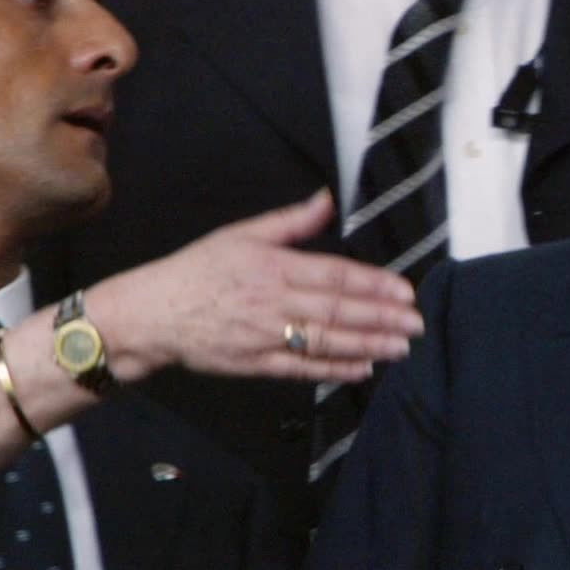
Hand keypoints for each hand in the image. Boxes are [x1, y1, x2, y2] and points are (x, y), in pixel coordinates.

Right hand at [87, 191, 424, 383]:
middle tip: (417, 322)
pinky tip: (364, 369)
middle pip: (338, 311)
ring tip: (401, 346)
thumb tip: (327, 199)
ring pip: (326, 342)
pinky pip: (303, 369)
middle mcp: (273, 302)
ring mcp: (265, 336)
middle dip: (382, 318)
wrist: (153, 313)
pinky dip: (336, 370)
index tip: (404, 291)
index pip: (335, 276)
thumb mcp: (242, 234)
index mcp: (274, 267)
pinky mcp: (256, 365)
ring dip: (368, 345)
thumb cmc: (199, 270)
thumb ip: (291, 221)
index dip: (373, 285)